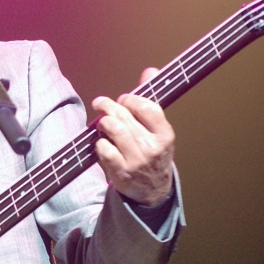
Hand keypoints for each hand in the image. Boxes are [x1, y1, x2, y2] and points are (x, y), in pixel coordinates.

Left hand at [91, 68, 174, 206]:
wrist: (152, 191)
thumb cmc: (153, 154)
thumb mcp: (158, 130)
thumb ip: (150, 100)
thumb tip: (150, 71)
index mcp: (165, 135)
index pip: (148, 108)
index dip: (132, 100)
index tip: (124, 99)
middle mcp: (152, 148)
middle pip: (125, 117)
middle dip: (109, 106)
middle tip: (101, 103)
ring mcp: (136, 161)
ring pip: (114, 131)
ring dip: (103, 122)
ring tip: (102, 122)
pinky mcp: (120, 172)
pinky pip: (104, 149)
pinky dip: (99, 143)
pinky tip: (101, 142)